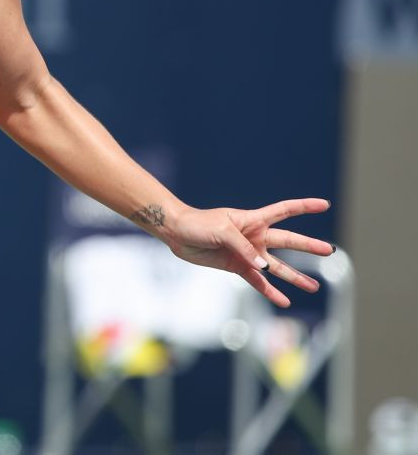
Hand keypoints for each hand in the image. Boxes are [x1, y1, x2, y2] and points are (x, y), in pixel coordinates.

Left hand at [167, 198, 332, 307]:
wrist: (177, 233)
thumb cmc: (199, 224)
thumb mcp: (222, 231)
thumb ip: (244, 248)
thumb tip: (264, 268)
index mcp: (253, 219)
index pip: (285, 211)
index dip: (304, 207)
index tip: (325, 204)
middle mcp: (255, 236)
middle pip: (288, 241)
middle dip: (308, 245)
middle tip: (330, 251)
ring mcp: (248, 253)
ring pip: (277, 266)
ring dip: (295, 276)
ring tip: (314, 287)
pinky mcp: (237, 267)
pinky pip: (258, 282)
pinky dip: (270, 292)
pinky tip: (284, 301)